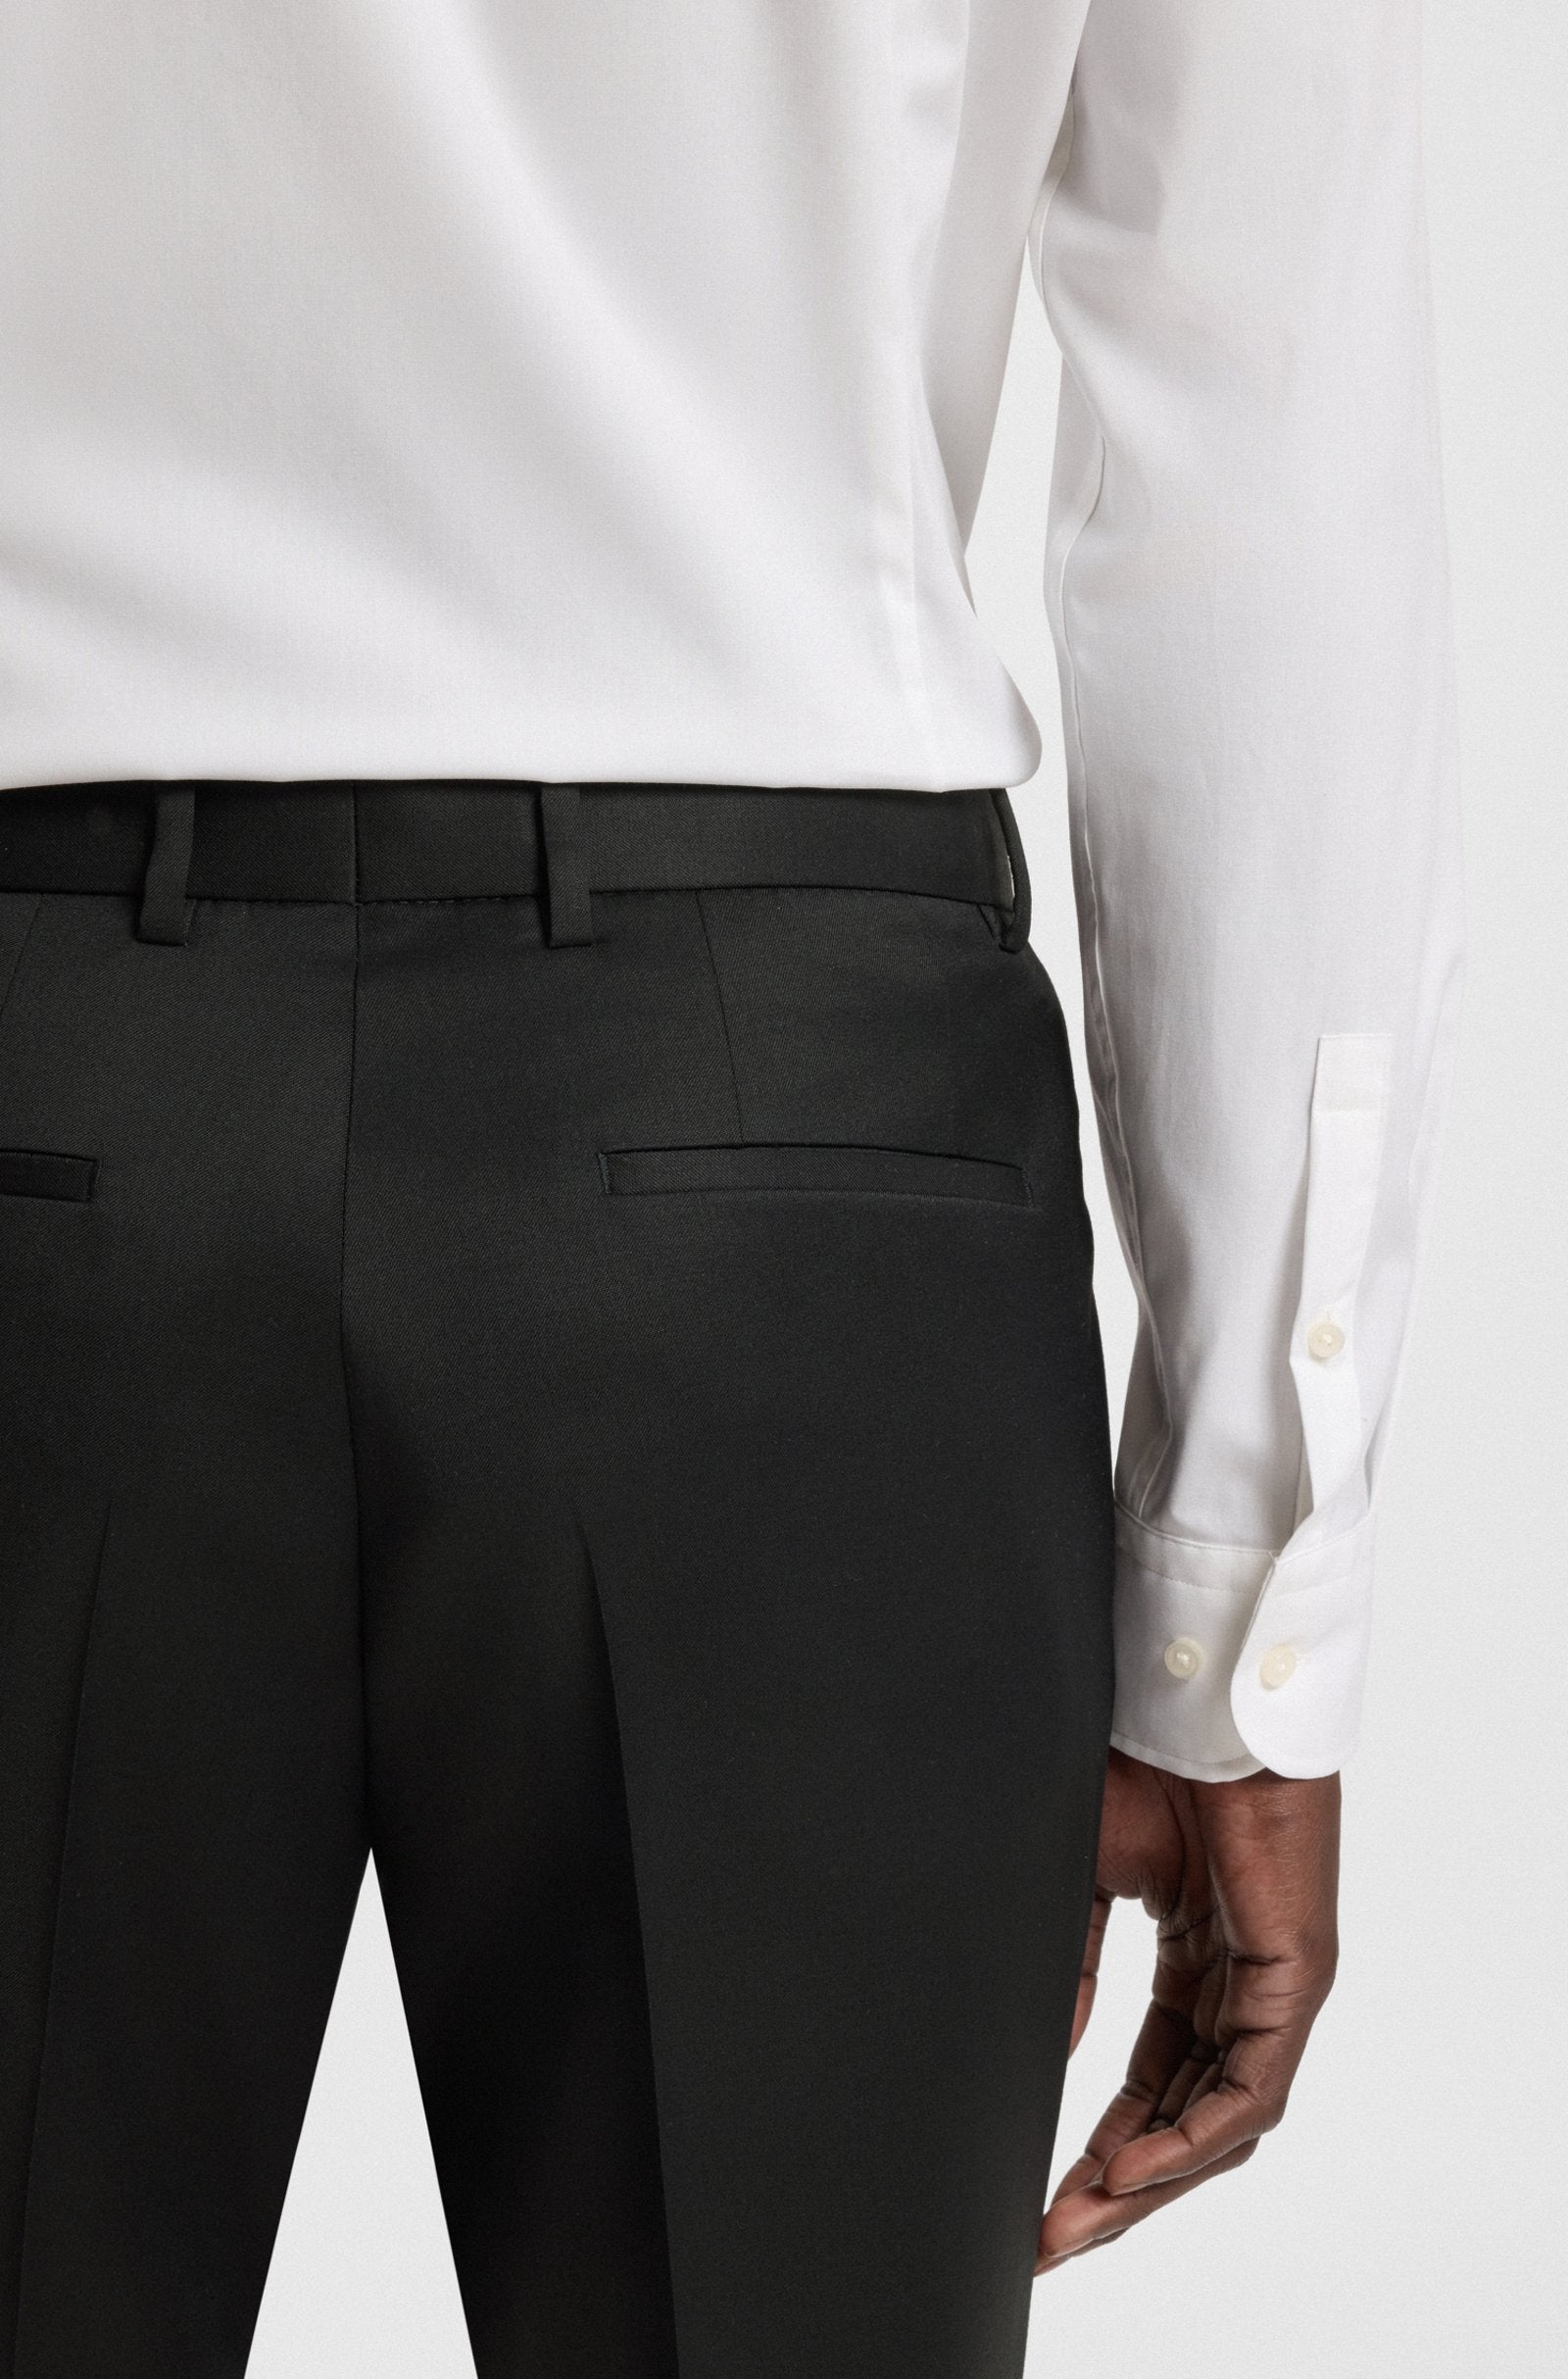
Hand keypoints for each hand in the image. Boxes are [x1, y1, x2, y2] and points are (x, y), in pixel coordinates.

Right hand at [1035, 1748, 1339, 2273]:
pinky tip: (1133, 2168)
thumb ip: (1074, 1968)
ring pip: (1223, 2119)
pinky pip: (1251, 2088)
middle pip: (1187, 2115)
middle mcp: (1243, 1980)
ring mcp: (1276, 1983)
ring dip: (1152, 2180)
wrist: (1188, 1696)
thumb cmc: (1142, 1759)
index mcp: (1198, 1954)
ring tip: (1081, 2219)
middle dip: (1120, 2185)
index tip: (1046, 2197)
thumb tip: (1047, 2054)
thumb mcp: (1086, 1877)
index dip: (1102, 2143)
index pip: (1157, 2079)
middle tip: (1055, 2237)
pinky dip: (1193, 2138)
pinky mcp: (1299, 1975)